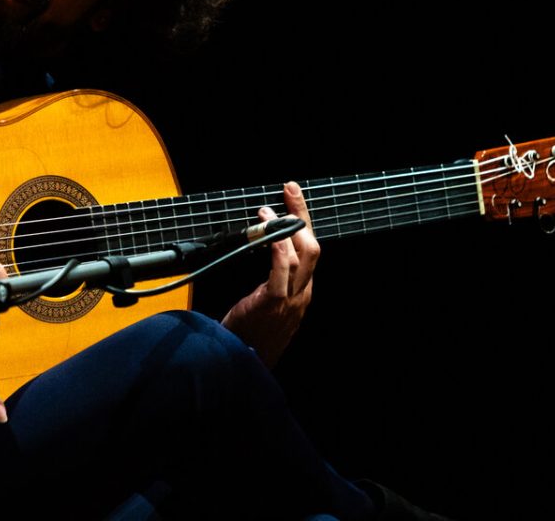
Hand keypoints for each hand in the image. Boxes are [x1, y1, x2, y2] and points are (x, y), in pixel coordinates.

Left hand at [221, 181, 318, 367]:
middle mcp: (303, 294)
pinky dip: (276, 249)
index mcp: (303, 292)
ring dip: (284, 227)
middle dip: (303, 215)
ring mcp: (291, 300)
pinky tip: (268, 233)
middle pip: (312, 247)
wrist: (242, 364)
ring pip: (300, 256)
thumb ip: (274, 281)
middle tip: (290, 190)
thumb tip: (267, 251)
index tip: (292, 200)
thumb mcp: (268, 305)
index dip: (303, 223)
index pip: (309, 251)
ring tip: (266, 210)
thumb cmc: (250, 333)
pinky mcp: (273, 303)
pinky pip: (280, 271)